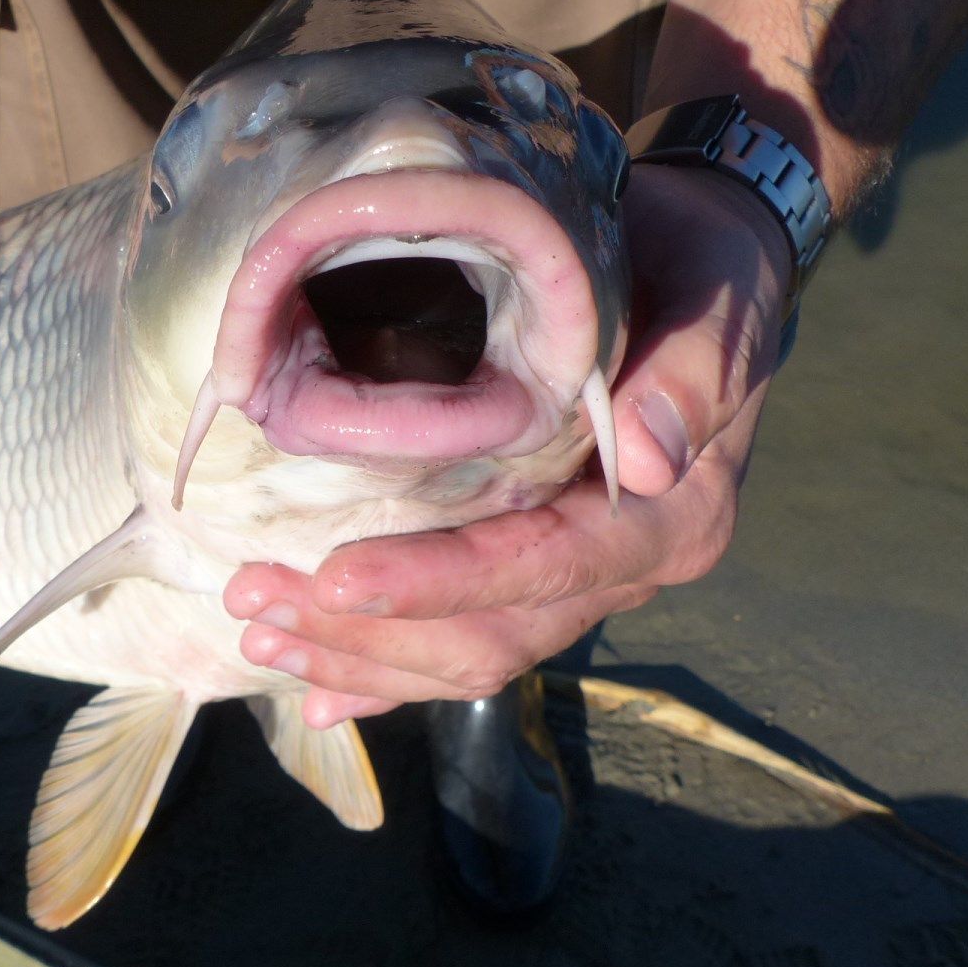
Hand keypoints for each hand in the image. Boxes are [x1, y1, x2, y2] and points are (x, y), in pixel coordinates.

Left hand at [223, 163, 796, 726]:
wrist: (695, 274)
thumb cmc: (699, 274)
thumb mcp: (712, 298)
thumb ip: (690, 375)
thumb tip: (645, 459)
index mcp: (671, 523)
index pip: (545, 571)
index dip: (440, 584)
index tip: (339, 576)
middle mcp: (620, 573)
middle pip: (489, 637)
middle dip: (366, 632)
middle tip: (255, 599)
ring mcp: (572, 586)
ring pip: (460, 654)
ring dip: (355, 653)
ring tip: (256, 626)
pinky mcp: (530, 576)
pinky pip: (456, 644)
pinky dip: (383, 673)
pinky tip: (317, 692)